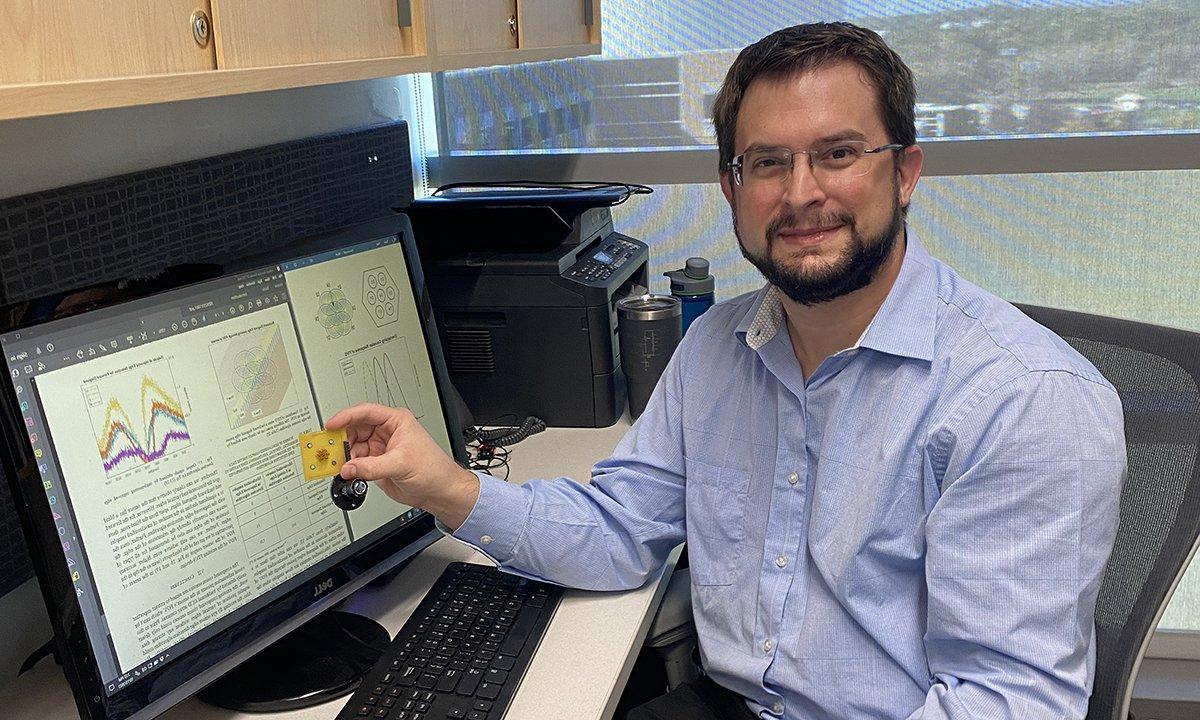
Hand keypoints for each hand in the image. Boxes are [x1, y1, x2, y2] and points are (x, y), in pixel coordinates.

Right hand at [325, 403, 479, 528]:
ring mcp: (380, 448)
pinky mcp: (376, 464)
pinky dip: (348, 467)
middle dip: (341, 439)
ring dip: (343, 455)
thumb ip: (371, 467)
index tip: (330, 425)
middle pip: (354, 429)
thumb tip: (348, 468)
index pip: (366, 412)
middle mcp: (386, 432)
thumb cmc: (433, 469)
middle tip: (328, 449)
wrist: (439, 491)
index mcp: (396, 421)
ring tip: (336, 464)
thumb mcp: (401, 464)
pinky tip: (345, 472)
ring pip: (353, 446)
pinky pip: (356, 462)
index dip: (346, 416)